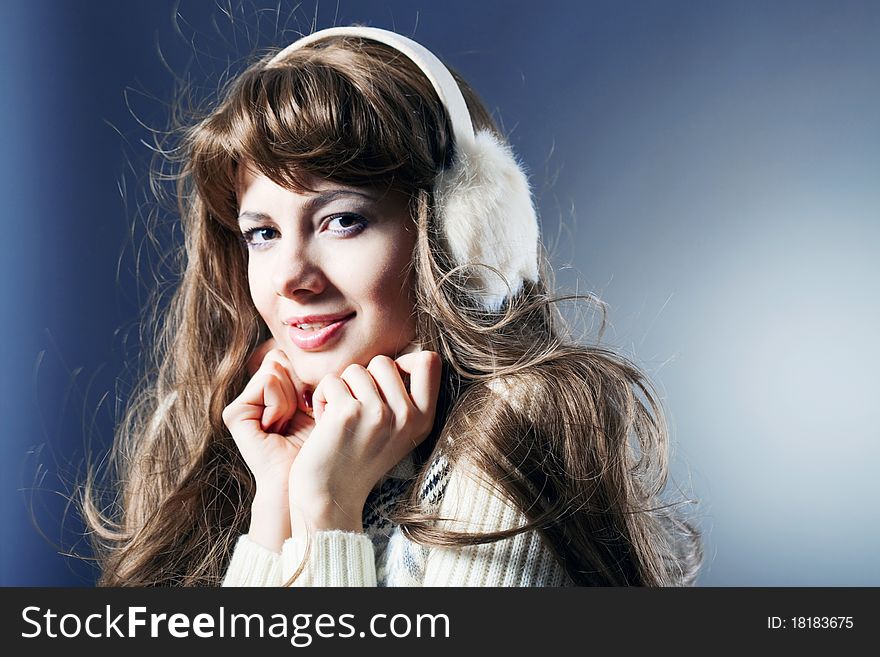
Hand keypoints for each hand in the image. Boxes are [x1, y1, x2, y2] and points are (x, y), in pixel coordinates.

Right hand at [223, 339, 315, 549]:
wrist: (311, 483)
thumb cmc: (325, 446)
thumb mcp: (322, 402)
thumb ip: (310, 374)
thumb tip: (297, 343)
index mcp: (275, 392)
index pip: (290, 360)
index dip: (310, 381)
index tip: (313, 410)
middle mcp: (256, 396)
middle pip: (283, 362)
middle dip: (302, 388)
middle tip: (302, 418)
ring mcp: (244, 405)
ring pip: (277, 370)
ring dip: (294, 398)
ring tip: (291, 424)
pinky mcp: (236, 414)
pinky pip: (268, 383)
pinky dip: (282, 403)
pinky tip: (280, 426)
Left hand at [287, 349, 441, 534]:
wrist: (330, 497)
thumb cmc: (357, 457)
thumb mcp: (397, 430)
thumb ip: (404, 395)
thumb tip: (400, 357)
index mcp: (424, 419)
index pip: (429, 361)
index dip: (404, 362)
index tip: (385, 385)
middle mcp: (406, 416)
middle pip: (384, 361)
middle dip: (363, 379)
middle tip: (356, 410)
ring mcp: (379, 414)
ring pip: (355, 370)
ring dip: (341, 390)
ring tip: (340, 419)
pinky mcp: (348, 413)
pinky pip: (331, 381)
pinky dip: (322, 398)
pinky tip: (325, 424)